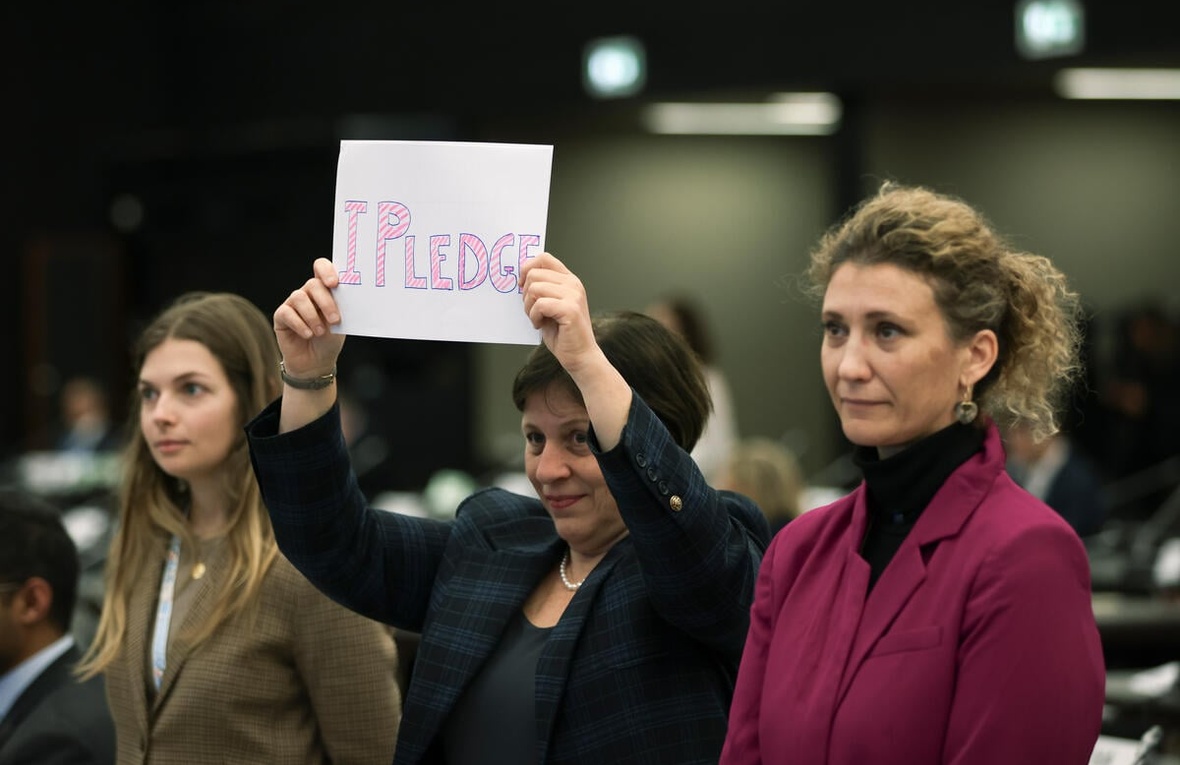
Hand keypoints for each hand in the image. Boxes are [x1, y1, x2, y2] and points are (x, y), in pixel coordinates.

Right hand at [273, 258, 345, 377]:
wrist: (317, 362)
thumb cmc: (330, 339)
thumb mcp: (341, 323)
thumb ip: (342, 307)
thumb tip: (350, 296)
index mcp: (324, 289)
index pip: (321, 267)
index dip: (326, 270)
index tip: (335, 284)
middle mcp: (307, 293)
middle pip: (313, 284)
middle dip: (326, 302)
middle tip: (335, 320)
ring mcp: (293, 303)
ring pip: (299, 297)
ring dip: (312, 316)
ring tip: (320, 332)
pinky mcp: (281, 316)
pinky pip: (287, 313)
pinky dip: (299, 324)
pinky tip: (308, 334)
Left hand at [520, 252, 630, 447]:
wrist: (580, 356)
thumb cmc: (563, 334)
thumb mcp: (550, 305)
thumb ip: (541, 289)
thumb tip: (521, 278)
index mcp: (569, 280)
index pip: (544, 258)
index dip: (527, 268)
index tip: (521, 286)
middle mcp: (573, 284)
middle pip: (534, 273)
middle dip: (525, 293)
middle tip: (531, 310)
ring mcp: (574, 295)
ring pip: (534, 288)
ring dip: (528, 307)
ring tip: (537, 319)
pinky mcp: (570, 309)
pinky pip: (539, 304)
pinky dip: (534, 316)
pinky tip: (540, 325)